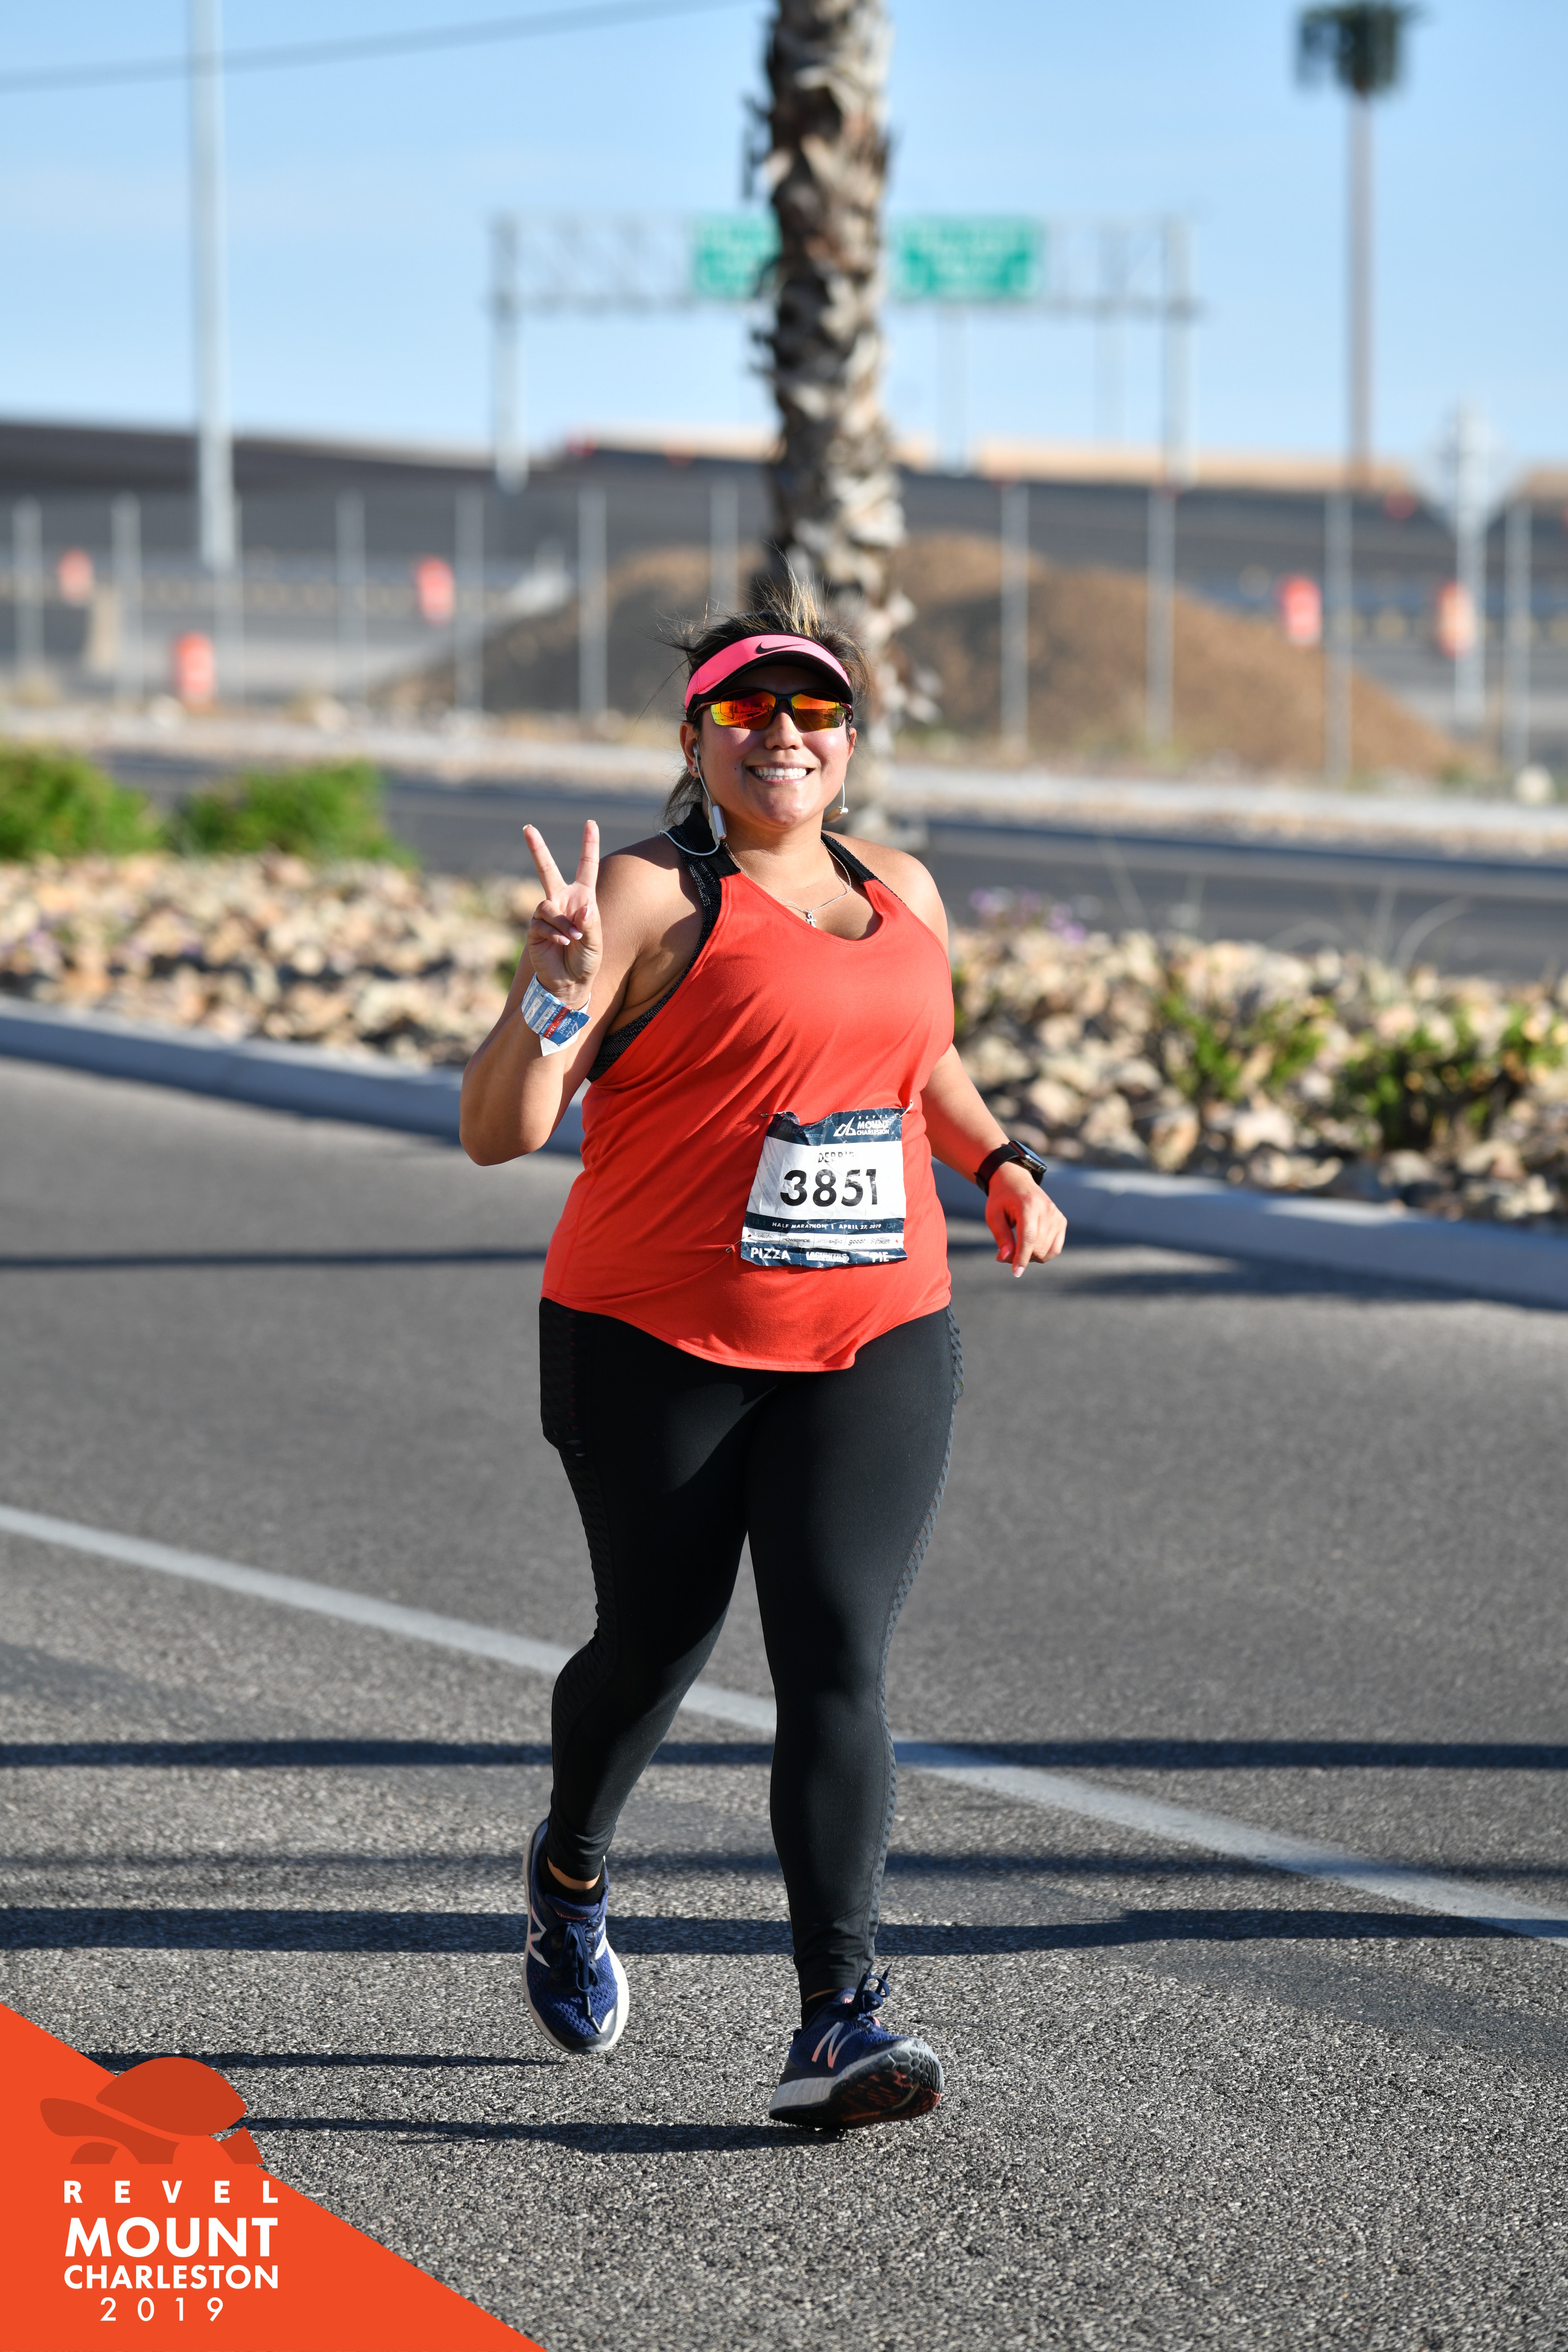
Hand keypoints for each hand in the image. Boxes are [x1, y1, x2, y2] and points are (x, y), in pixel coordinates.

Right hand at [523, 821, 599, 1007]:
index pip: (586, 867)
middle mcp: (561, 901)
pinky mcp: (534, 929)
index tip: (590, 823)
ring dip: (562, 922)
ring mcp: (546, 914)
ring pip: (547, 905)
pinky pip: (541, 923)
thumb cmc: (586, 960)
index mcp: (582, 898)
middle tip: (527, 827)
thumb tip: (583, 905)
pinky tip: (562, 943)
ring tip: (573, 939)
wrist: (569, 983)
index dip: (588, 845)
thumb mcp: (596, 941)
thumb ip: (590, 922)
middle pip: (546, 869)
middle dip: (537, 848)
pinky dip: (554, 933)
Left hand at [986, 1163, 1066, 1278]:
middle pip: (1037, 1247)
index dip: (1022, 1258)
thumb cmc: (1002, 1200)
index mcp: (1029, 1206)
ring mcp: (1057, 1216)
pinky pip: (1055, 1249)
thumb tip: (1006, 1259)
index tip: (1016, 1273)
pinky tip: (1030, 1246)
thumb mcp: (994, 1216)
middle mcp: (1047, 1210)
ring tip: (1017, 1246)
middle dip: (1020, 1256)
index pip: (1028, 1238)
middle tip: (1005, 1252)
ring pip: (1046, 1252)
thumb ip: (1001, 1237)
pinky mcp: (1062, 1221)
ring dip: (1030, 1256)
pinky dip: (1042, 1254)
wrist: (1016, 1181)